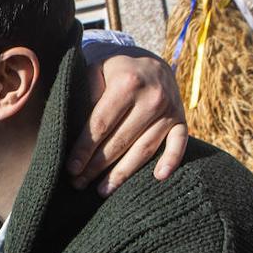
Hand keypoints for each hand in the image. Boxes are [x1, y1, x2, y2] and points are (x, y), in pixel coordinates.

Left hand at [70, 49, 187, 194]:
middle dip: (97, 166)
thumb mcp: (94, 72)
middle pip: (120, 141)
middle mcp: (152, 97)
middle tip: (79, 184)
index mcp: (127, 83)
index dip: (84, 149)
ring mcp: (170, 109)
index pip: (100, 125)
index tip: (71, 169)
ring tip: (103, 191)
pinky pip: (179, 143)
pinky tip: (159, 177)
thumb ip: (85, 97)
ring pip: (144, 149)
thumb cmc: (112, 72)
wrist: (147, 61)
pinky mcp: (182, 119)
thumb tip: (70, 132)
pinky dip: (171, 160)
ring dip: (123, 173)